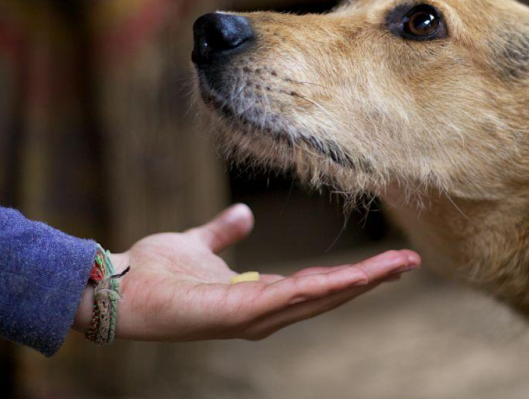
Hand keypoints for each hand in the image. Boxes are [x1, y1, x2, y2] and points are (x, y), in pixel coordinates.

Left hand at [73, 204, 420, 340]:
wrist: (119, 287)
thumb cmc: (156, 271)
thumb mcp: (200, 243)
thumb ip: (224, 230)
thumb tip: (246, 212)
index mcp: (260, 296)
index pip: (317, 285)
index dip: (353, 275)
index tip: (386, 261)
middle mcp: (264, 312)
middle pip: (329, 295)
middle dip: (371, 280)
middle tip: (410, 261)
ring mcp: (254, 317)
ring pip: (319, 297)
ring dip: (360, 283)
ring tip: (396, 266)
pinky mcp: (240, 313)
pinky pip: (290, 298)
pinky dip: (325, 288)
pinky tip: (354, 278)